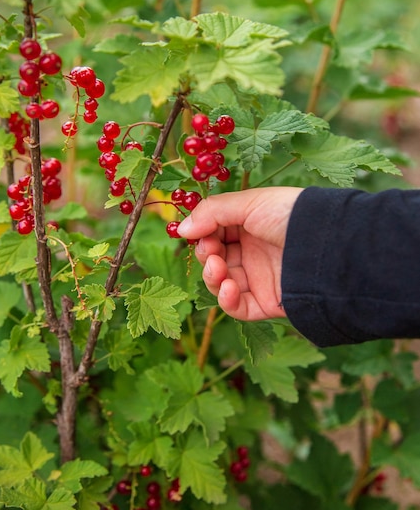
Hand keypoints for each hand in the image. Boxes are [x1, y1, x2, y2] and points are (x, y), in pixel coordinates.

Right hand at [177, 187, 302, 321]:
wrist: (326, 242)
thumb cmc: (289, 214)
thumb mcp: (249, 203)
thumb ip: (212, 213)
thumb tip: (182, 229)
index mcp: (250, 225)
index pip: (215, 232)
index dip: (203, 233)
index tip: (194, 231)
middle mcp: (254, 251)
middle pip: (215, 258)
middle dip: (206, 254)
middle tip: (210, 250)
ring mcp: (259, 278)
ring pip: (221, 283)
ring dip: (212, 276)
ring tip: (217, 267)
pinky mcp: (266, 302)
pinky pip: (238, 307)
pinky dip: (226, 300)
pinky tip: (227, 288)